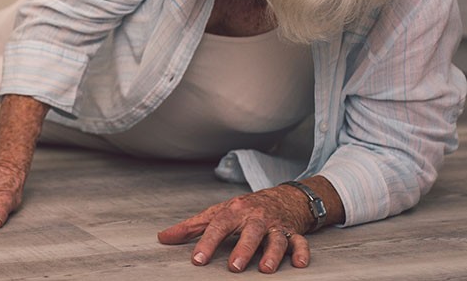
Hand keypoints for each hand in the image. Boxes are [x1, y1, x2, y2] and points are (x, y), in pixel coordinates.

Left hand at [157, 185, 314, 273]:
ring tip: (266, 269)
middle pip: (250, 232)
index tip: (197, 259)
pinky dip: (302, 252)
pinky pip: (300, 242)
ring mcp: (276, 226)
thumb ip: (191, 227)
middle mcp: (256, 218)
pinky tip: (299, 264)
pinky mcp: (293, 233)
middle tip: (234, 267)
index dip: (207, 242)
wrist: (284, 197)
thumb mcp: (217, 213)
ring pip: (276, 238)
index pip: (219, 225)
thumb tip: (164, 237)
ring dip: (273, 253)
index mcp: (235, 211)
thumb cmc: (245, 208)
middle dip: (243, 249)